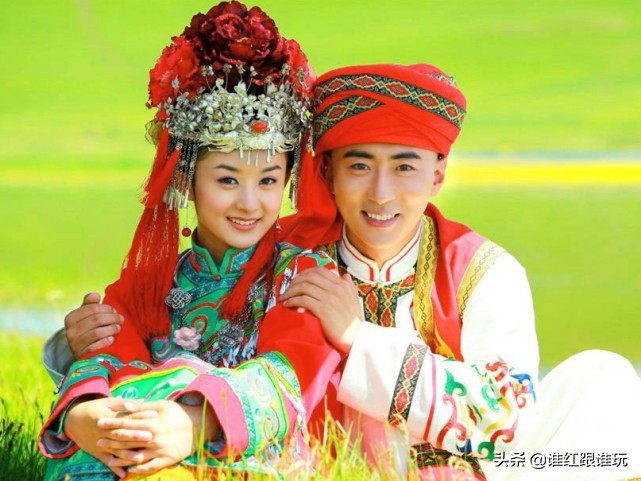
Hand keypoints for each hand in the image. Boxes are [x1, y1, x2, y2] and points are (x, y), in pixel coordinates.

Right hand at [63, 397, 156, 477]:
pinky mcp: (96, 452)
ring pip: (115, 450)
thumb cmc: (94, 408)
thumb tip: (143, 401)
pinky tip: (123, 474)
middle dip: (135, 436)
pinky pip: (106, 461)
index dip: (140, 416)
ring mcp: (99, 443)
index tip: (154, 416)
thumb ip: (124, 403)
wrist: (71, 420)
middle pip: (121, 435)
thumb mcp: (107, 402)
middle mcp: (103, 431)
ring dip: (127, 455)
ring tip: (140, 458)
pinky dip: (114, 468)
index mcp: (106, 416)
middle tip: (150, 437)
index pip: (125, 417)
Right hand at [65, 292, 122, 357]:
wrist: (83, 353)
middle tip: (121, 319)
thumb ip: (90, 304)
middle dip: (113, 318)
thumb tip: (96, 295)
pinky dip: (106, 342)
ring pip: (97, 332)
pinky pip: (96, 347)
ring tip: (118, 328)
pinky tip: (112, 339)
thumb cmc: (87, 330)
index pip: (92, 308)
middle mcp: (70, 331)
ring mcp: (75, 344)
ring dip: (112, 329)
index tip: (115, 311)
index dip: (107, 308)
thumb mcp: (86, 316)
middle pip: (97, 320)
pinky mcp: (82, 355)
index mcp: (70, 318)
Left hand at [97, 399, 218, 475]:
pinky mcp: (167, 459)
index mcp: (152, 423)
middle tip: (97, 440)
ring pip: (136, 455)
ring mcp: (160, 450)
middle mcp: (154, 438)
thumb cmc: (179, 412)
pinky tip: (128, 471)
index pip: (127, 423)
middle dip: (112, 440)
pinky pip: (150, 467)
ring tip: (108, 458)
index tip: (99, 422)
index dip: (112, 423)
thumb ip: (142, 406)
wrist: (200, 425)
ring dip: (121, 457)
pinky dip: (138, 470)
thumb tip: (125, 405)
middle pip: (128, 440)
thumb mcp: (162, 405)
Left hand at [281, 267, 361, 352]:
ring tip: (284, 297)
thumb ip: (349, 285)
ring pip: (304, 287)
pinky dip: (292, 300)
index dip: (305, 273)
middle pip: (309, 277)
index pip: (320, 271)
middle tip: (288, 288)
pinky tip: (287, 304)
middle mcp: (336, 288)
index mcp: (342, 284)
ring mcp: (329, 298)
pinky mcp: (323, 309)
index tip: (297, 279)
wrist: (357, 337)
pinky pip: (303, 300)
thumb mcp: (355, 299)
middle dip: (295, 281)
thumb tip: (344, 274)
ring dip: (290, 291)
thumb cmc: (355, 321)